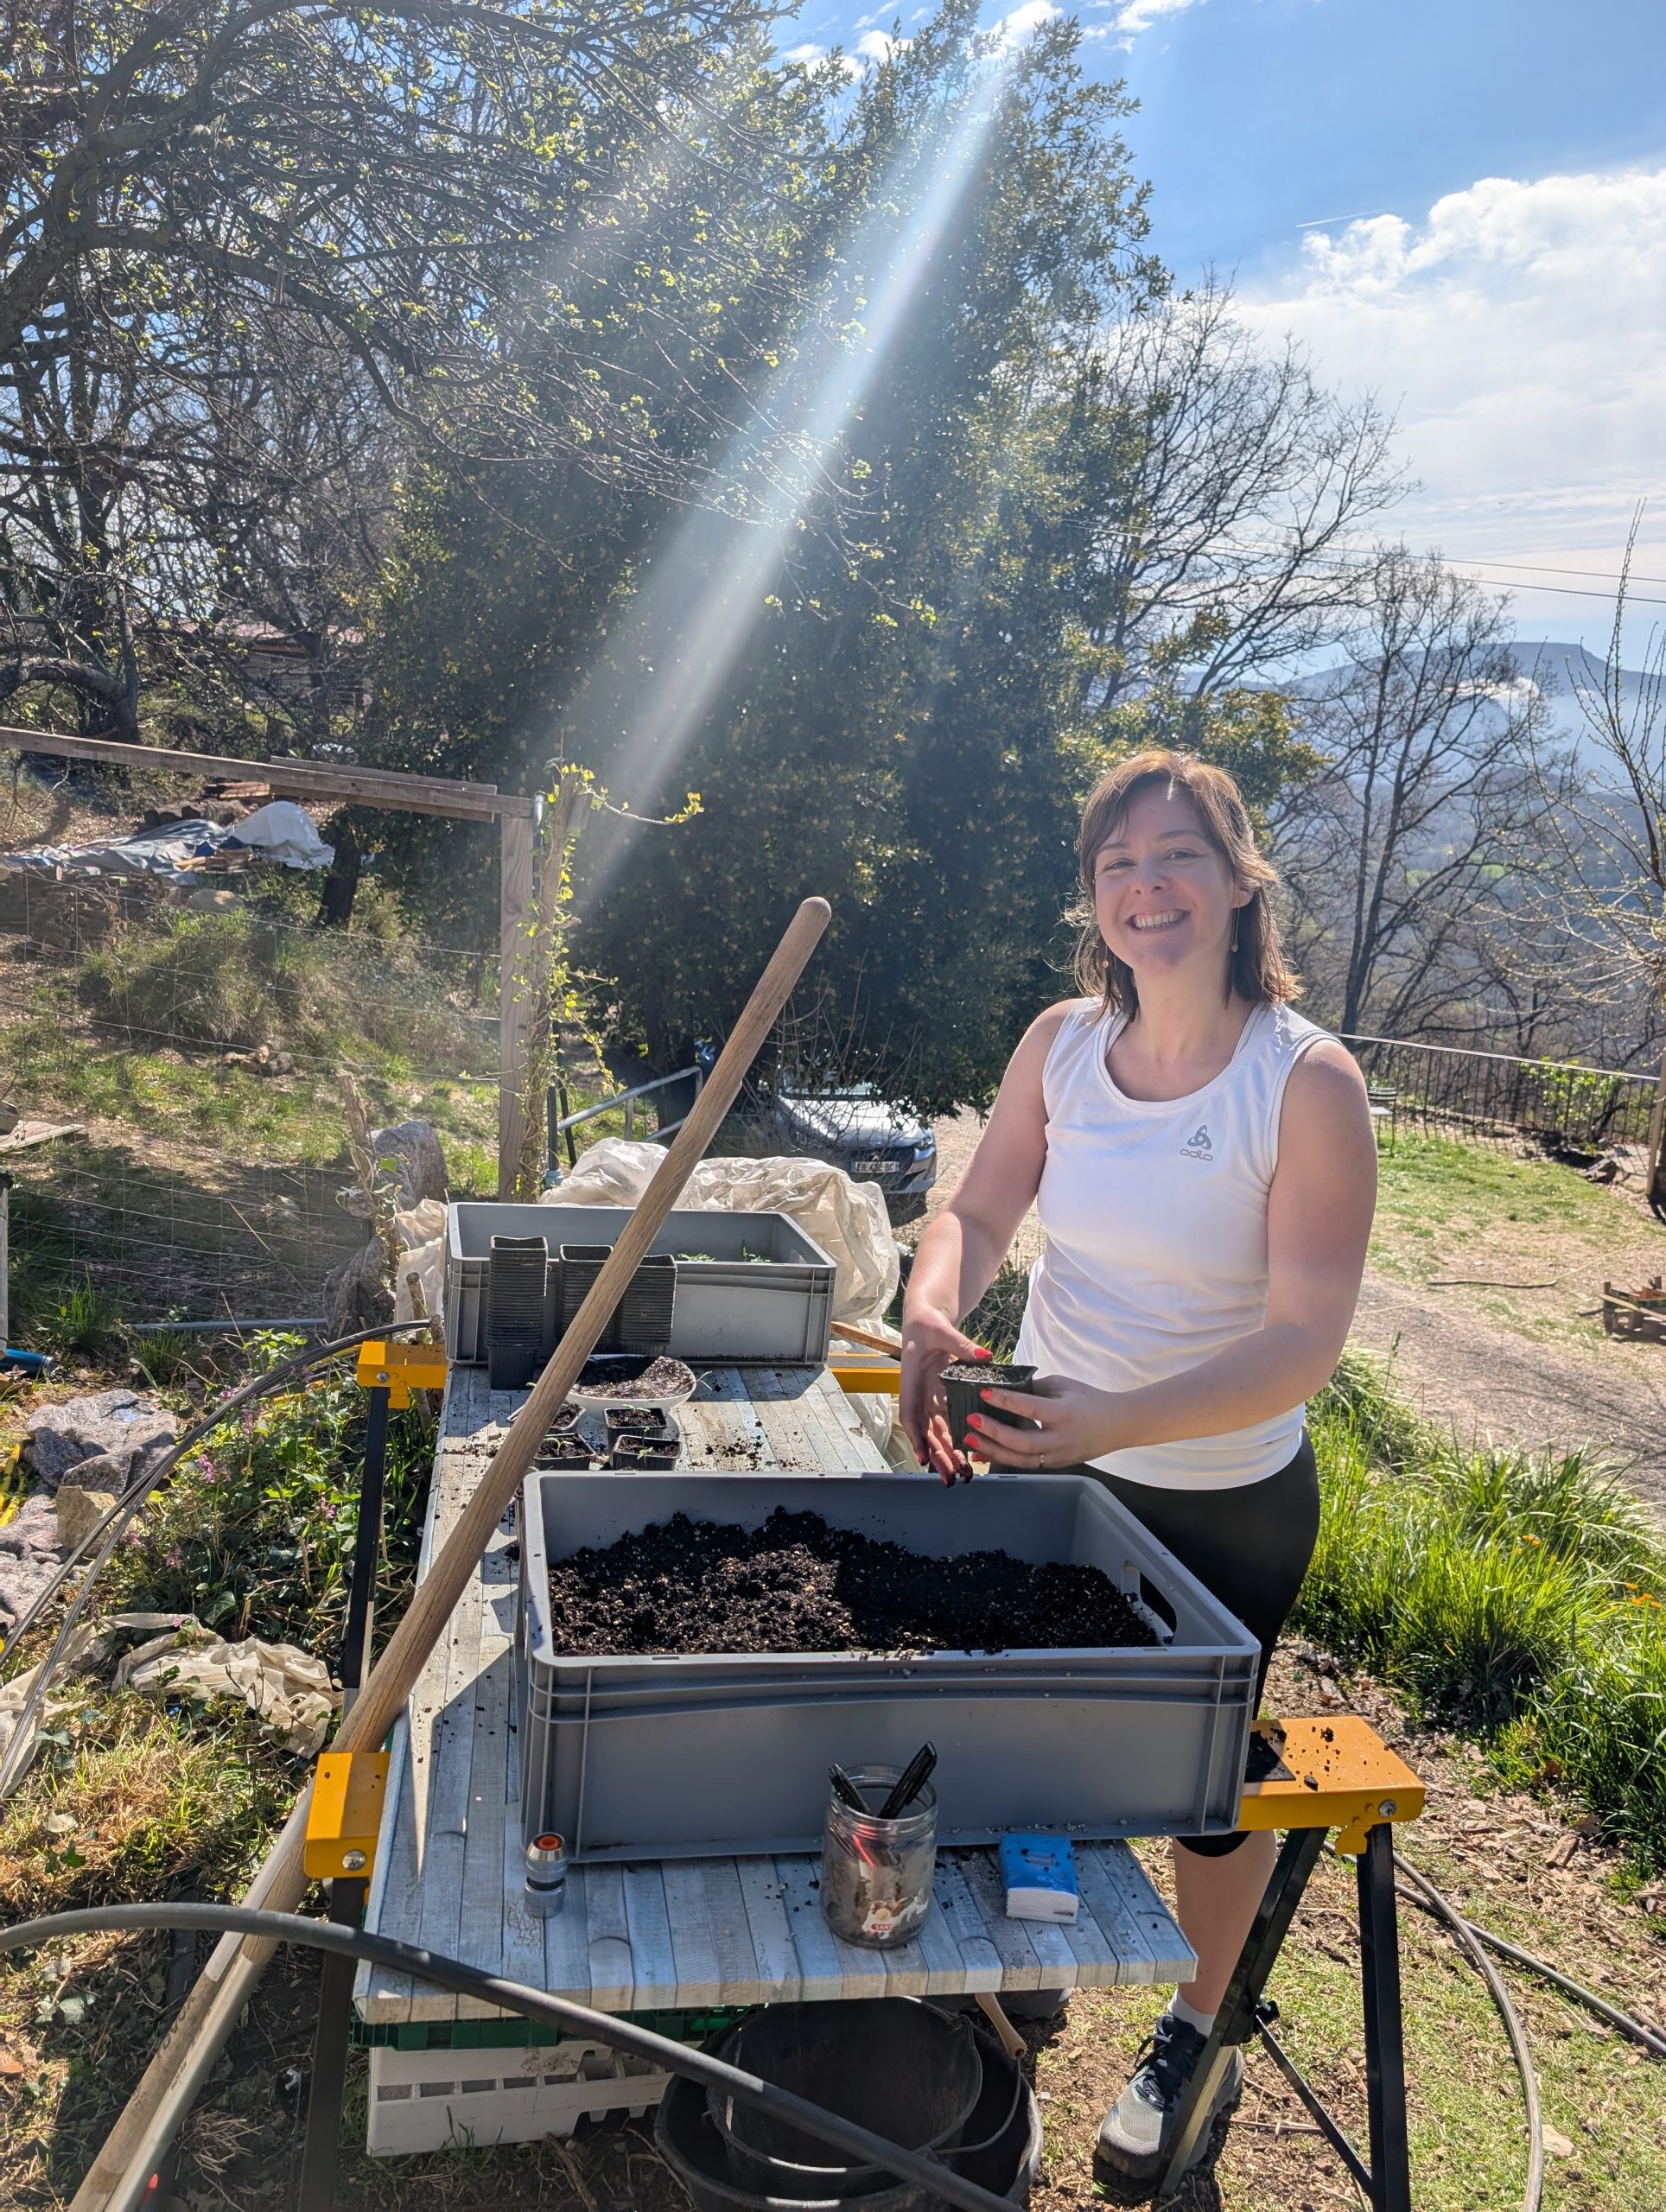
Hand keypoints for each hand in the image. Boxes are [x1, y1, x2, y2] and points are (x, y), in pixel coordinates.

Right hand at [898, 1299, 990, 1481]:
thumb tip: (985, 1356)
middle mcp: (918, 1395)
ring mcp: (929, 1398)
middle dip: (937, 1456)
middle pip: (925, 1432)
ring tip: (959, 1475)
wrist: (925, 1320)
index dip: (916, 1438)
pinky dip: (954, 1440)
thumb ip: (962, 1345)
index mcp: (912, 1381)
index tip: (923, 1458)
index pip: (911, 1414)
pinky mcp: (940, 1398)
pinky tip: (966, 1456)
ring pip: (936, 1432)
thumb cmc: (928, 1325)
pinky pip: (946, 1423)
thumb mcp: (942, 1331)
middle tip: (950, 1478)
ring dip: (946, 1454)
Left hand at [964, 1372, 1126, 1473]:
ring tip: (970, 1441)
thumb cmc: (1089, 1400)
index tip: (985, 1392)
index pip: (1031, 1407)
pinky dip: (1003, 1459)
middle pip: (1023, 1441)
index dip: (1006, 1400)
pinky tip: (984, 1454)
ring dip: (993, 1451)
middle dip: (994, 1432)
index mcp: (1064, 1413)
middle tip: (972, 1421)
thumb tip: (1005, 1389)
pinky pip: (1026, 1464)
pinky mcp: (1055, 1464)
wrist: (1117, 1425)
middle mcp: (1061, 1438)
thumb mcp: (1064, 1385)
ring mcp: (1058, 1456)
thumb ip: (1035, 1388)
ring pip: (1021, 1459)